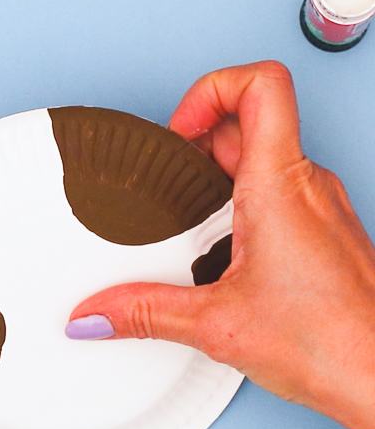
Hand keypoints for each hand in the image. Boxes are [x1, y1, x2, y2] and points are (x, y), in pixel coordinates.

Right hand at [66, 61, 374, 428]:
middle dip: (196, 141)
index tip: (174, 131)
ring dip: (217, 174)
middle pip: (247, 121)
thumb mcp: (216, 324)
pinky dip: (239, 203)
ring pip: (262, 158)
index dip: (209, 89)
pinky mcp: (321, 232)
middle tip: (166, 177)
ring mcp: (320, 207)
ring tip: (185, 214)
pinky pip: (277, 192)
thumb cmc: (332, 343)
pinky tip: (219, 248)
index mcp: (280, 185)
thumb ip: (144, 312)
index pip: (260, 84)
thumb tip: (95, 314)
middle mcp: (307, 186)